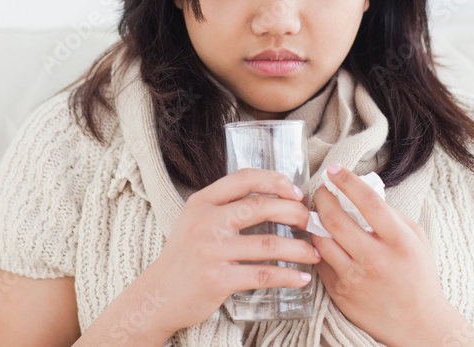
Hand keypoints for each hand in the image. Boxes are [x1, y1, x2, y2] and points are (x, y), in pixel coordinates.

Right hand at [140, 168, 321, 335]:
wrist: (158, 295)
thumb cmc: (184, 257)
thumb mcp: (195, 220)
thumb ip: (224, 207)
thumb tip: (271, 198)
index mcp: (202, 201)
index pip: (244, 178)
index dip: (275, 180)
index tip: (296, 192)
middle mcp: (206, 221)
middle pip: (262, 207)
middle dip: (295, 213)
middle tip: (310, 222)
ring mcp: (212, 250)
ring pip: (269, 244)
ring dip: (300, 248)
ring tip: (315, 253)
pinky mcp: (219, 278)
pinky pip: (264, 275)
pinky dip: (288, 276)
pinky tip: (302, 277)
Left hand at [311, 164, 455, 346]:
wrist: (418, 324)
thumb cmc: (418, 276)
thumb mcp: (416, 238)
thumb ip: (391, 214)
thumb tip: (361, 190)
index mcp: (399, 241)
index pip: (368, 202)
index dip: (347, 181)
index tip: (334, 169)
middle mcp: (375, 259)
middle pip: (335, 219)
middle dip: (322, 198)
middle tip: (320, 190)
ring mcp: (355, 278)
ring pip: (320, 239)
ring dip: (313, 220)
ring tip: (315, 212)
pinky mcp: (340, 293)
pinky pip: (320, 261)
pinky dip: (317, 245)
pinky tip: (321, 238)